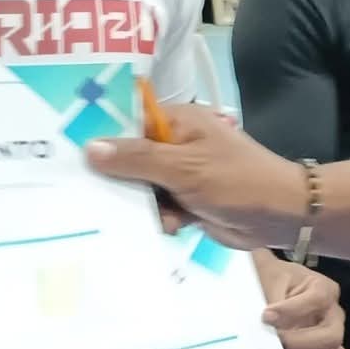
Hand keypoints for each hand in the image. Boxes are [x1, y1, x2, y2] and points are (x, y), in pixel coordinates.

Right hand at [87, 105, 305, 252]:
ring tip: (151, 215)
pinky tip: (170, 227)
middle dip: (116, 179)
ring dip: (141, 205)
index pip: (126, 121)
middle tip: (90, 196)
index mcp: (176, 122)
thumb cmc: (237, 181)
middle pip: (128, 157)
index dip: (99, 134)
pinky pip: (157, 208)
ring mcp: (179, 174)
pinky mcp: (186, 201)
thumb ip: (137, 159)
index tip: (67, 151)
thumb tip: (90, 147)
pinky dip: (160, 219)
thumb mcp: (184, 167)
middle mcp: (174, 144)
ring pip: (140, 188)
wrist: (281, 216)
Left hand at [255, 254, 349, 348]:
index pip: (317, 299)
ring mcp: (328, 340)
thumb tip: (260, 304)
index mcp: (321, 290)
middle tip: (279, 342)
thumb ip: (265, 283)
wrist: (262, 290)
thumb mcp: (264, 273)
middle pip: (331, 334)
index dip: (293, 309)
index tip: (265, 315)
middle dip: (304, 341)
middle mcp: (331, 315)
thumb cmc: (266, 279)